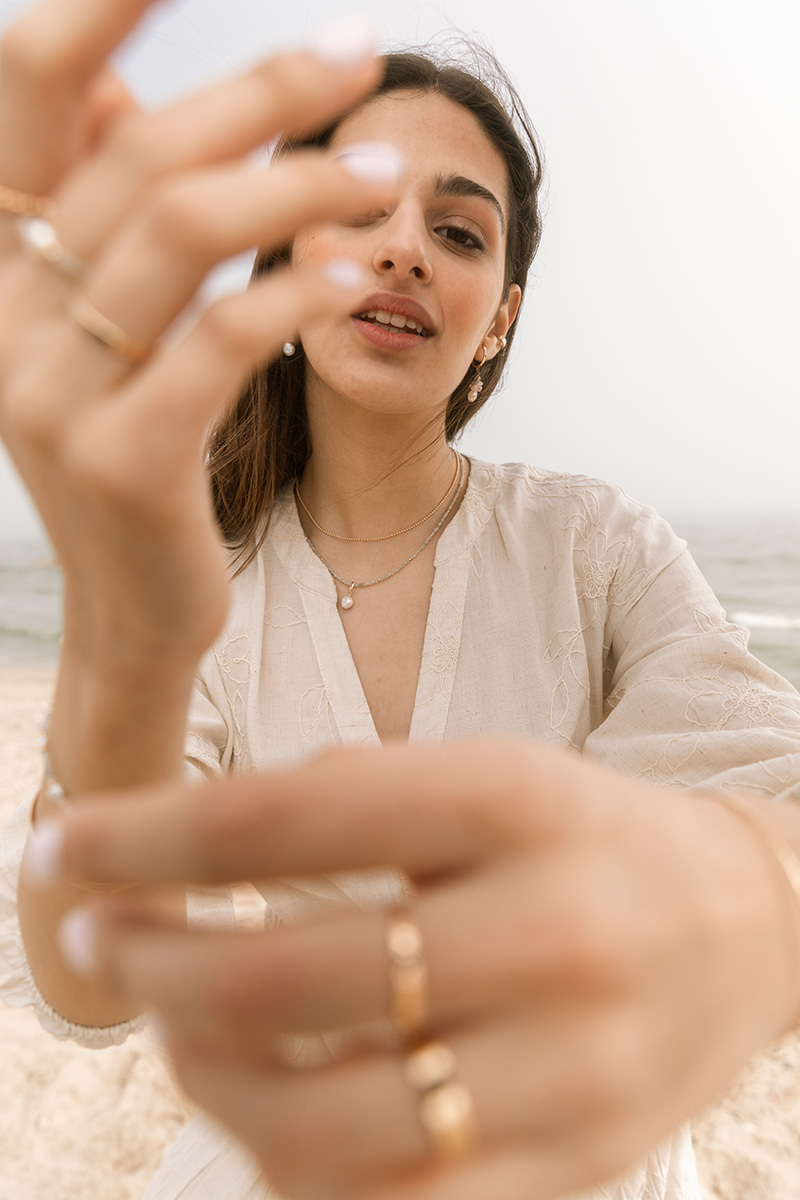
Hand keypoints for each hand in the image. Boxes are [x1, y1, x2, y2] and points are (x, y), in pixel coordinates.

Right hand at [0, 1, 397, 792]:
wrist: (134, 608)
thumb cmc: (142, 455)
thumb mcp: (102, 336)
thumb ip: (101, 215)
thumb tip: (115, 85)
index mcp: (0, 268)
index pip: (28, 93)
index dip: (99, 3)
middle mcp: (8, 316)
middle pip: (135, 152)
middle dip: (262, 90)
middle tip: (360, 58)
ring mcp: (55, 393)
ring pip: (179, 228)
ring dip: (301, 184)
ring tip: (386, 173)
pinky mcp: (125, 459)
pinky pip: (221, 338)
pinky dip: (299, 290)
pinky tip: (361, 275)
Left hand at [32, 740, 799, 1198]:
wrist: (747, 926)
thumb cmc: (589, 836)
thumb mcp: (490, 773)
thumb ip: (350, 800)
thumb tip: (185, 855)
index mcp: (515, 804)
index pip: (282, 822)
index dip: (144, 836)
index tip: (57, 841)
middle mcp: (547, 934)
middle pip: (283, 978)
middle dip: (151, 961)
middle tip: (104, 937)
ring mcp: (565, 1072)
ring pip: (318, 1123)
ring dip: (204, 1076)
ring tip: (177, 1026)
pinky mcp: (571, 1170)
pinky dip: (288, 1168)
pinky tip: (255, 1108)